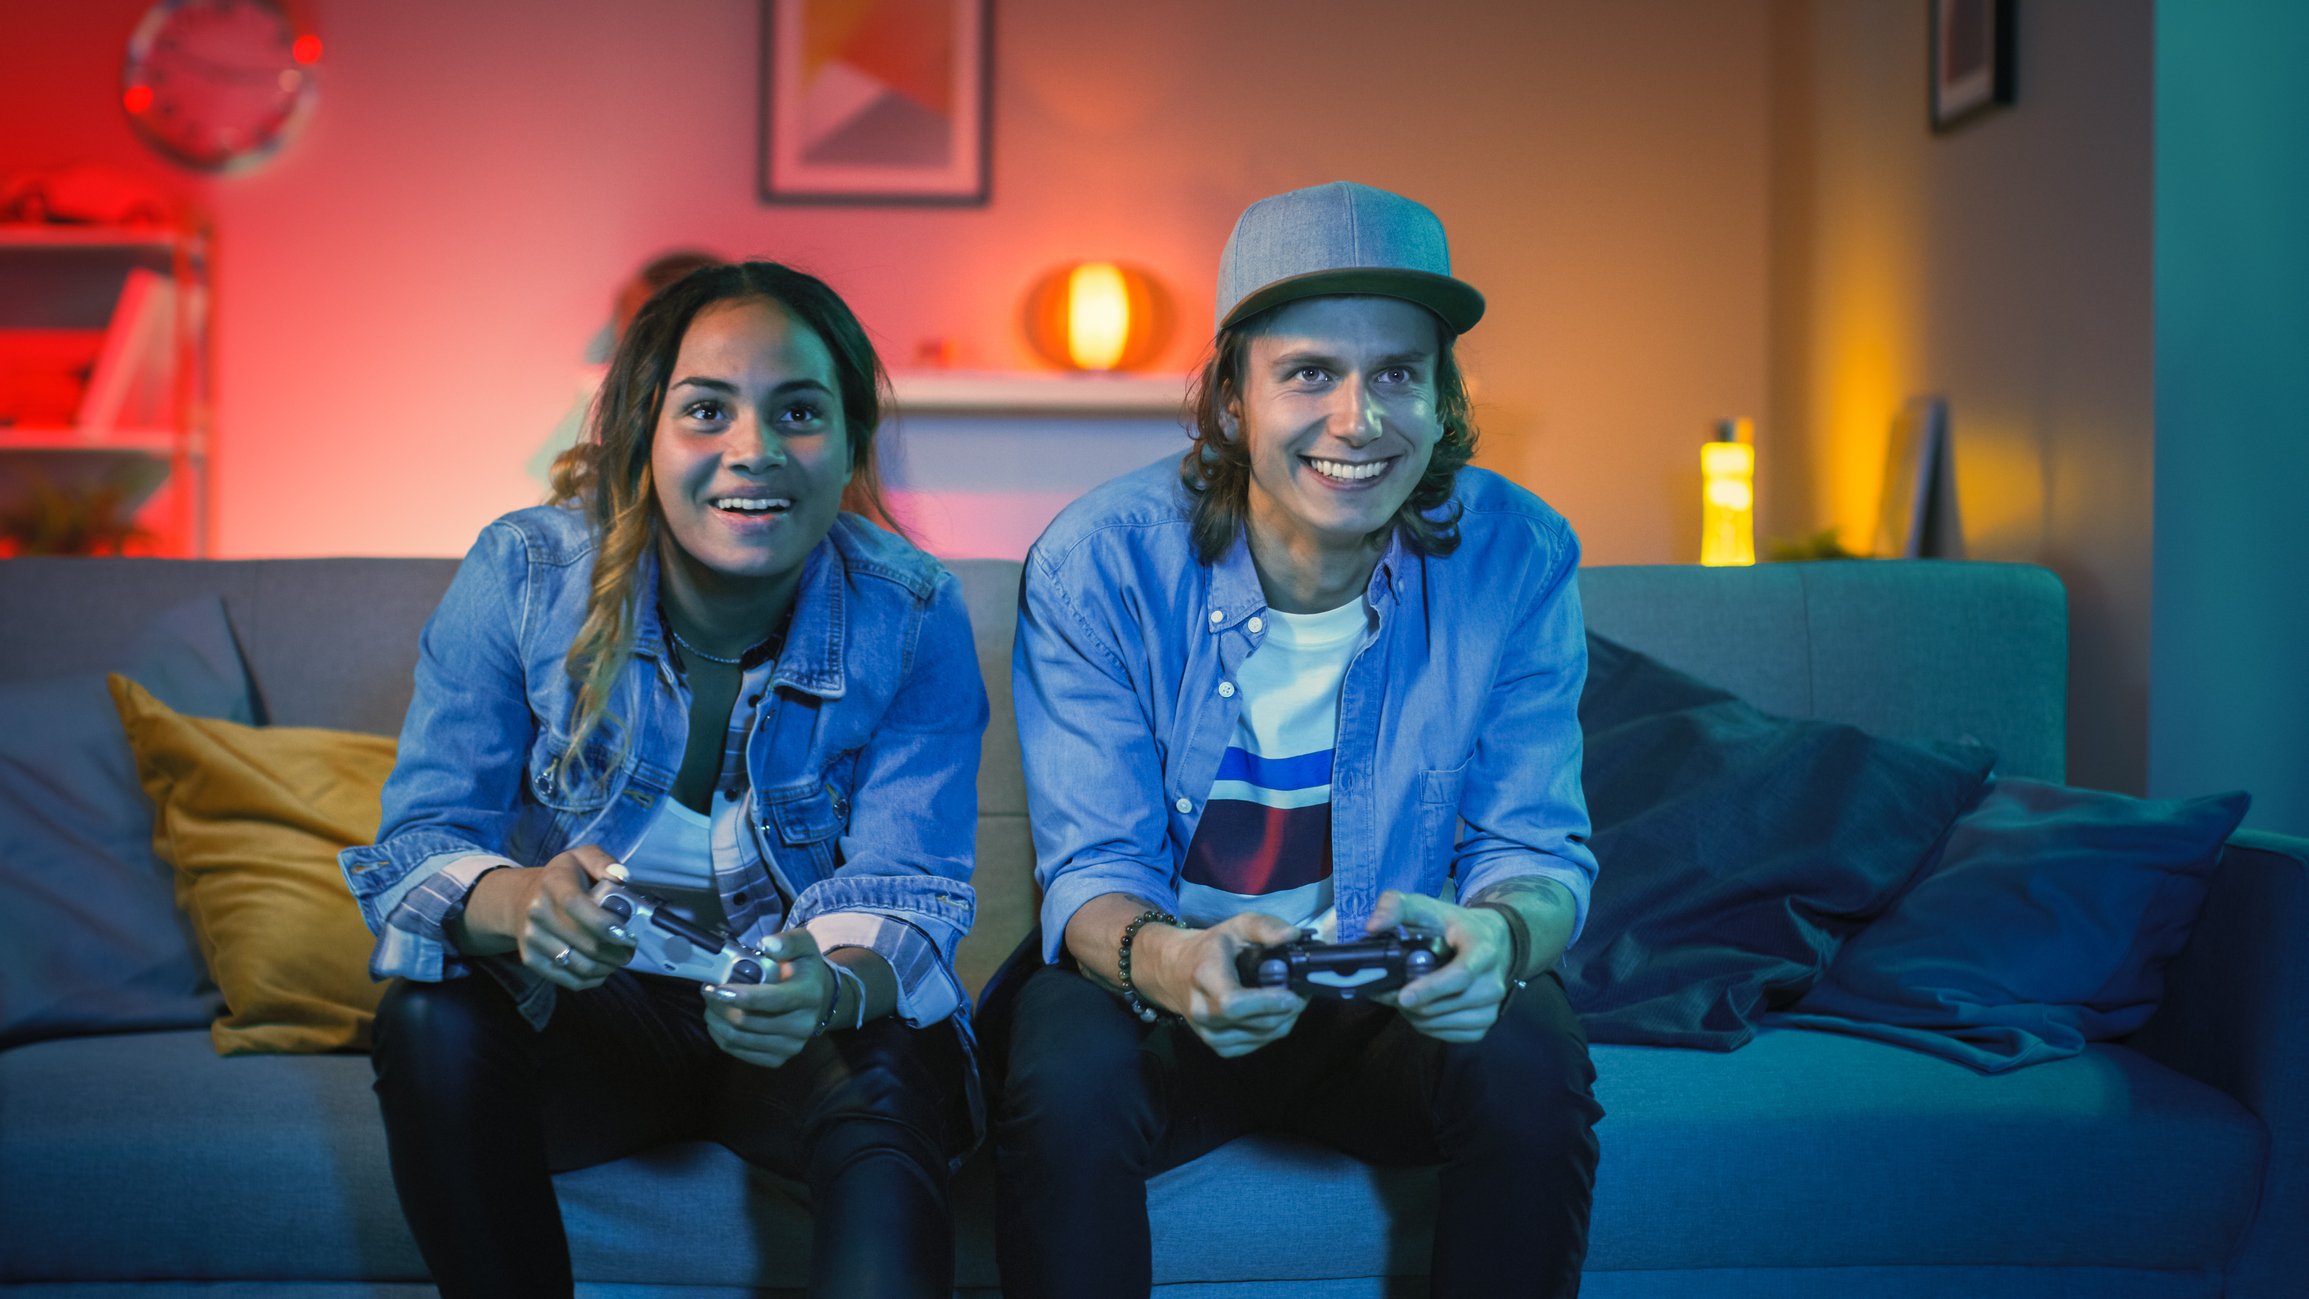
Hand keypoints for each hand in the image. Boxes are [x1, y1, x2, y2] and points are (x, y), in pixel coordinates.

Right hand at [465, 845, 635, 990]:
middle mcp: (537, 912)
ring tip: (621, 958)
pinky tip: (604, 968)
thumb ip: (604, 862)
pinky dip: (593, 979)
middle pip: (584, 942)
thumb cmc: (564, 878)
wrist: (523, 900)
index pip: (575, 905)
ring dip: (608, 966)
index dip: (603, 923)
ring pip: (580, 965)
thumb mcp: (583, 857)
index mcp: (553, 883)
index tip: (626, 932)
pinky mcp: (531, 960)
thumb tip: (622, 877)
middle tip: (631, 947)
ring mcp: (532, 938)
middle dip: (616, 950)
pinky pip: (569, 980)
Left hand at [700, 928, 835, 1068]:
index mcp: (809, 995)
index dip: (741, 995)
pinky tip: (718, 1020)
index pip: (772, 1000)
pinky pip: (738, 1052)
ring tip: (711, 1003)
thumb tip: (768, 944)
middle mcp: (803, 1026)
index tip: (716, 988)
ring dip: (716, 1020)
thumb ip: (787, 941)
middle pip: (747, 1021)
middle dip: (719, 1005)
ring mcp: (791, 1046)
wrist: (818, 999)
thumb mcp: (802, 945)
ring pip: (738, 1038)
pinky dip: (721, 1036)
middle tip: (707, 990)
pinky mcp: (778, 1060)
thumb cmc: (803, 968)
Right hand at [1135, 911, 1308, 1057]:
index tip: (1294, 994)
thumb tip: (1293, 936)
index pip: (1234, 1003)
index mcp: (1203, 978)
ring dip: (1284, 1021)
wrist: (1174, 971)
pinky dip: (1272, 1031)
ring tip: (1291, 1000)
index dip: (1268, 1003)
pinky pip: (1256, 1045)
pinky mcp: (1217, 1047)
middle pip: (1255, 1024)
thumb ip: (1264, 927)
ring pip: (1260, 1037)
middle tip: (1303, 992)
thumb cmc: (1210, 947)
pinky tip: (1275, 1013)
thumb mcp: (1236, 926)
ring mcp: (1208, 1034)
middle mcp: (1202, 1012)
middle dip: (1286, 1011)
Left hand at [1366, 890, 1511, 1042]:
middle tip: (1389, 992)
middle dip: (1412, 1003)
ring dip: (1415, 1016)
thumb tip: (1372, 926)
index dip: (1430, 988)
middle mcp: (1493, 982)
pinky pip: (1448, 1035)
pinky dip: (1427, 1026)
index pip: (1460, 976)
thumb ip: (1396, 906)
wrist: (1489, 941)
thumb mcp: (1426, 907)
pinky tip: (1419, 1010)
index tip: (1402, 996)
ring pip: (1442, 1023)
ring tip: (1403, 998)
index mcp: (1483, 951)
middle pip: (1446, 1004)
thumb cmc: (1452, 925)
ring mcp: (1491, 1006)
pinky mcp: (1485, 1025)